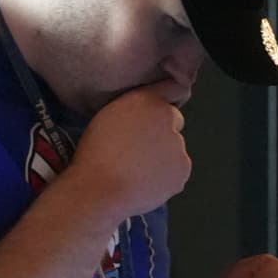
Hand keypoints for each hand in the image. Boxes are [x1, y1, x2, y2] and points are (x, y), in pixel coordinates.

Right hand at [69, 81, 191, 218]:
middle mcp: (168, 117)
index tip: (151, 116)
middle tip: (139, 150)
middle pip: (173, 122)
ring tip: (138, 170)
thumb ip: (133, 109)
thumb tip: (146, 116)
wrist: (99, 189)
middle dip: (162, 131)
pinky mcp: (183, 170)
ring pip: (175, 149)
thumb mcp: (108, 116)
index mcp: (147, 100)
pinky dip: (167, 177)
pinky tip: (146, 182)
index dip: (159, 105)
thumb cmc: (94, 153)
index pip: (170, 89)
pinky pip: (177, 171)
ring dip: (164, 156)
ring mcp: (179, 145)